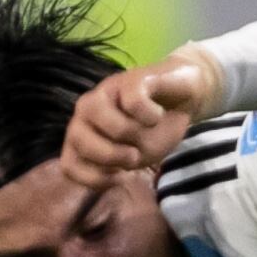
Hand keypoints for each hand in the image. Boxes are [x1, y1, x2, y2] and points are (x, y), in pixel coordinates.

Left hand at [61, 47, 224, 189]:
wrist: (186, 96)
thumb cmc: (158, 129)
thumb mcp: (139, 156)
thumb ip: (116, 165)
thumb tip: (107, 169)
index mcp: (85, 133)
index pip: (70, 164)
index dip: (94, 178)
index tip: (121, 177)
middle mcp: (87, 111)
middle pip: (78, 140)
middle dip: (109, 156)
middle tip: (135, 156)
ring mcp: (106, 91)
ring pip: (97, 115)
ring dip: (126, 133)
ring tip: (148, 132)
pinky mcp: (130, 79)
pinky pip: (132, 102)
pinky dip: (149, 115)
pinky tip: (157, 114)